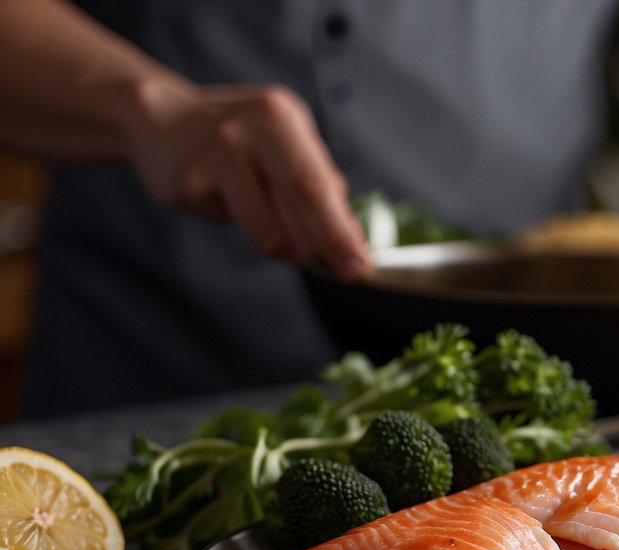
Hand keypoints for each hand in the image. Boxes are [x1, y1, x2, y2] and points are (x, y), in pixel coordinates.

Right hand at [126, 81, 369, 280]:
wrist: (164, 122)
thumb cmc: (241, 140)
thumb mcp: (286, 144)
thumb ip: (318, 182)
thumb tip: (351, 234)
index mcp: (280, 116)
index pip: (320, 182)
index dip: (343, 227)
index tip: (363, 263)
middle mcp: (248, 128)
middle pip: (301, 199)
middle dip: (330, 244)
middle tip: (351, 273)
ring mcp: (214, 154)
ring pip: (269, 231)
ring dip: (288, 249)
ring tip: (284, 238)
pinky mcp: (188, 183)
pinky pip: (233, 226)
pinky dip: (241, 224)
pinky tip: (229, 200)